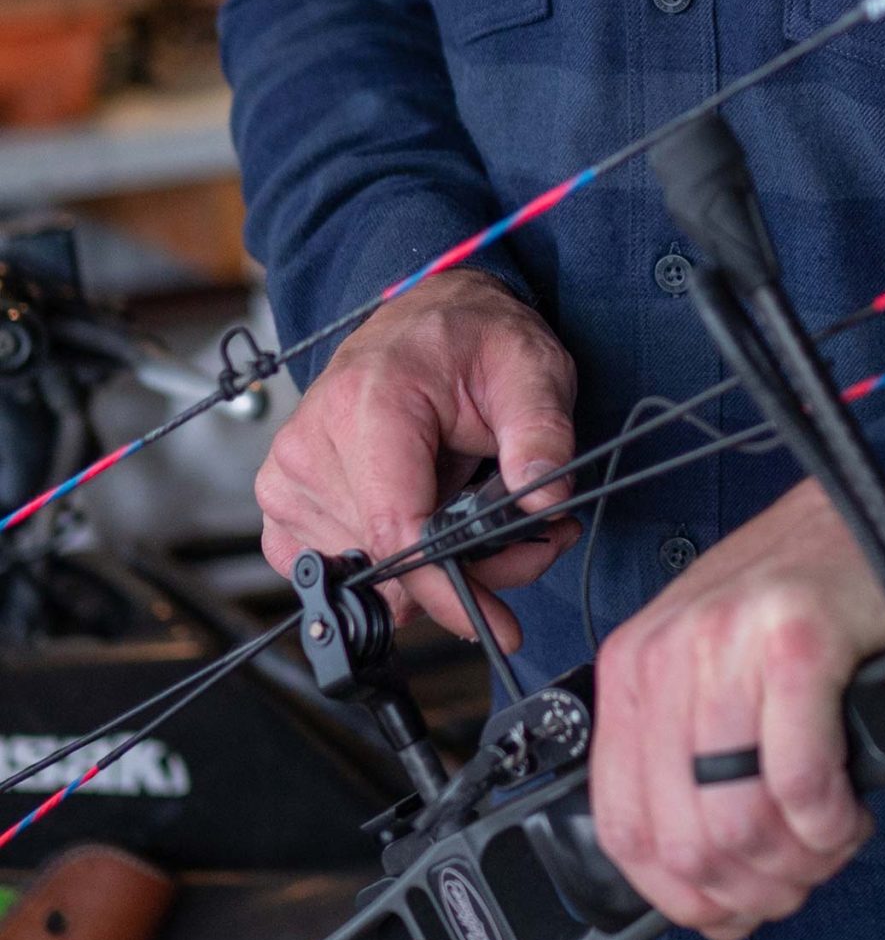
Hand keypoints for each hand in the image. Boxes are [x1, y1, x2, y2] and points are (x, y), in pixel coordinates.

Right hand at [254, 270, 577, 648]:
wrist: (425, 316)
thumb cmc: (472, 337)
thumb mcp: (531, 369)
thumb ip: (542, 434)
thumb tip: (545, 504)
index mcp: (365, 407)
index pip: (395, 533)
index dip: (448, 591)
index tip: (497, 623)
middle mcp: (309, 447)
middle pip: (388, 564)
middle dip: (468, 571)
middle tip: (530, 537)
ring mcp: (287, 480)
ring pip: (368, 576)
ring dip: (435, 568)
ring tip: (485, 515)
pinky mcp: (285, 504)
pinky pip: (338, 569)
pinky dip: (396, 564)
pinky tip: (432, 522)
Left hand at [591, 479, 884, 939]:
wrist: (865, 509)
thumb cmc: (798, 596)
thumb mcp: (711, 668)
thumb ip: (687, 756)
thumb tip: (701, 881)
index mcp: (633, 669)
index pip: (623, 828)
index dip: (678, 896)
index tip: (727, 910)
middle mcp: (668, 654)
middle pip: (686, 839)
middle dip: (751, 888)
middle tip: (798, 877)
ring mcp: (729, 644)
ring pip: (739, 821)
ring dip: (797, 861)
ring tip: (829, 841)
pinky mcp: (798, 640)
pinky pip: (801, 781)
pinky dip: (830, 822)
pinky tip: (850, 810)